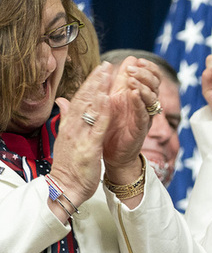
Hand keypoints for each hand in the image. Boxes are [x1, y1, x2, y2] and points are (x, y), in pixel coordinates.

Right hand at [49, 63, 112, 206]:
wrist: (65, 188)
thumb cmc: (70, 166)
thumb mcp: (66, 138)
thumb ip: (66, 118)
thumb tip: (62, 101)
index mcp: (69, 125)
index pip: (79, 100)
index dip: (89, 84)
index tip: (99, 70)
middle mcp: (72, 127)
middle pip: (84, 99)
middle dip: (95, 81)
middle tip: (106, 64)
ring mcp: (79, 136)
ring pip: (89, 108)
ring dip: (99, 89)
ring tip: (108, 74)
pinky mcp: (89, 147)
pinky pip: (97, 126)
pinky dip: (102, 112)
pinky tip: (108, 99)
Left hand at [102, 57, 161, 181]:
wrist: (109, 154)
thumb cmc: (110, 128)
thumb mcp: (111, 100)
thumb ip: (116, 82)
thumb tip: (119, 63)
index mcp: (137, 98)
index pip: (150, 77)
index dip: (147, 67)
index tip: (137, 60)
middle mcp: (144, 106)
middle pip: (154, 85)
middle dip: (146, 74)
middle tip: (134, 67)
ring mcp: (143, 118)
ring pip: (152, 98)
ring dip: (144, 86)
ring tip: (133, 78)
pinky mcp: (140, 130)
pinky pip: (144, 114)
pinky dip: (140, 103)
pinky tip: (134, 94)